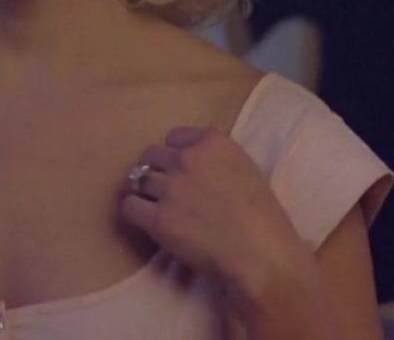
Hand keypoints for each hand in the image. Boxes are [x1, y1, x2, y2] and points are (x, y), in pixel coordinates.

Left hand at [117, 126, 307, 297]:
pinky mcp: (157, 218)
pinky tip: (145, 219)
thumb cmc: (265, 218)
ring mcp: (170, 188)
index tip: (181, 169)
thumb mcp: (246, 170)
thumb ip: (218, 159)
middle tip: (165, 189)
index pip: (175, 136)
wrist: (262, 256)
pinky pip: (129, 206)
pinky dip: (134, 211)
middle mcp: (187, 159)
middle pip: (151, 155)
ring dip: (146, 192)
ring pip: (138, 179)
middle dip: (156, 169)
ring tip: (156, 206)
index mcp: (213, 143)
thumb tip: (195, 157)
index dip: (175, 153)